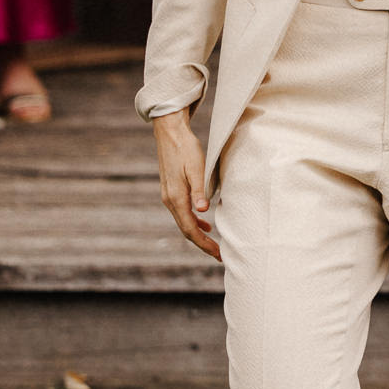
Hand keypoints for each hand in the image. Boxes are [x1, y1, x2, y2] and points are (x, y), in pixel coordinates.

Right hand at [154, 111, 220, 260]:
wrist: (170, 133)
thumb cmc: (186, 148)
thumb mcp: (197, 168)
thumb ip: (200, 190)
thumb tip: (203, 211)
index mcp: (176, 197)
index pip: (190, 229)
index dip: (204, 243)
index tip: (218, 254)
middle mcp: (169, 200)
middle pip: (186, 230)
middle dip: (202, 244)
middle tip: (219, 255)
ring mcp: (168, 195)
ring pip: (183, 222)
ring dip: (198, 234)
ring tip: (214, 244)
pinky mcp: (171, 190)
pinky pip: (182, 212)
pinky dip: (193, 221)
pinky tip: (205, 223)